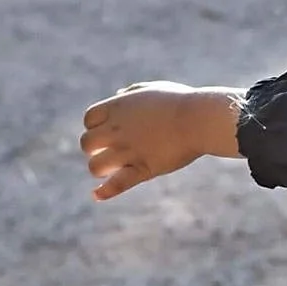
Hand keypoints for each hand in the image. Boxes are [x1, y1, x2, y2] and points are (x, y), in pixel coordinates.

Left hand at [80, 83, 241, 200]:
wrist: (199, 119)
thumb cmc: (180, 102)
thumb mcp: (153, 90)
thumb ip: (131, 93)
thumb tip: (118, 96)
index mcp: (118, 108)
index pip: (89, 120)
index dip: (95, 126)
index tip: (108, 130)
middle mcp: (117, 130)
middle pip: (86, 143)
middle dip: (95, 148)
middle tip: (110, 150)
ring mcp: (128, 151)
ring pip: (96, 167)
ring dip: (101, 168)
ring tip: (113, 167)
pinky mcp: (143, 169)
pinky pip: (117, 184)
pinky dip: (105, 191)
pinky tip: (96, 195)